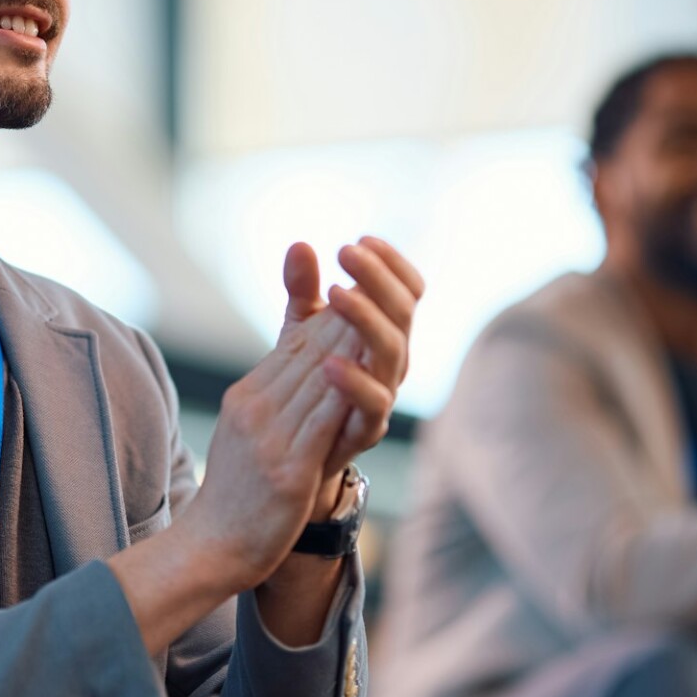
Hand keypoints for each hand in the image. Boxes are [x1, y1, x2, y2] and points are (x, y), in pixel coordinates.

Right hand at [185, 305, 364, 591]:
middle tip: (383, 288)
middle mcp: (256, 410)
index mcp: (247, 396)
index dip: (334, 317)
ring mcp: (270, 439)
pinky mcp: (288, 471)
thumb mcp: (247, 428)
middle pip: (311, 354)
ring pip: (321, 381)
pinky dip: (348, 393)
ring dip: (355, 345)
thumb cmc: (237, 489)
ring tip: (386, 317)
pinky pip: (323, 424)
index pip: (296, 346)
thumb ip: (276, 388)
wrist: (212, 545)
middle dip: (349, 318)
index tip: (367, 291)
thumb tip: (304, 356)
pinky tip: (370, 373)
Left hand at [277, 237, 425, 514]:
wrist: (290, 457)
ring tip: (338, 292)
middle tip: (347, 251)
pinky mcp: (364, 431)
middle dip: (378, 278)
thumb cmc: (304, 387)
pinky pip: (372, 406)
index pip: (407, 289)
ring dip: (368, 318)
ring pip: (392, 352)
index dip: (390, 263)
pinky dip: (354, 383)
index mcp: (382, 332)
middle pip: (404, 312)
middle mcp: (391, 361)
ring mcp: (382, 396)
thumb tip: (299, 245)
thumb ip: (302, 292)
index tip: (360, 239)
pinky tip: (328, 362)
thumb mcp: (299, 334)